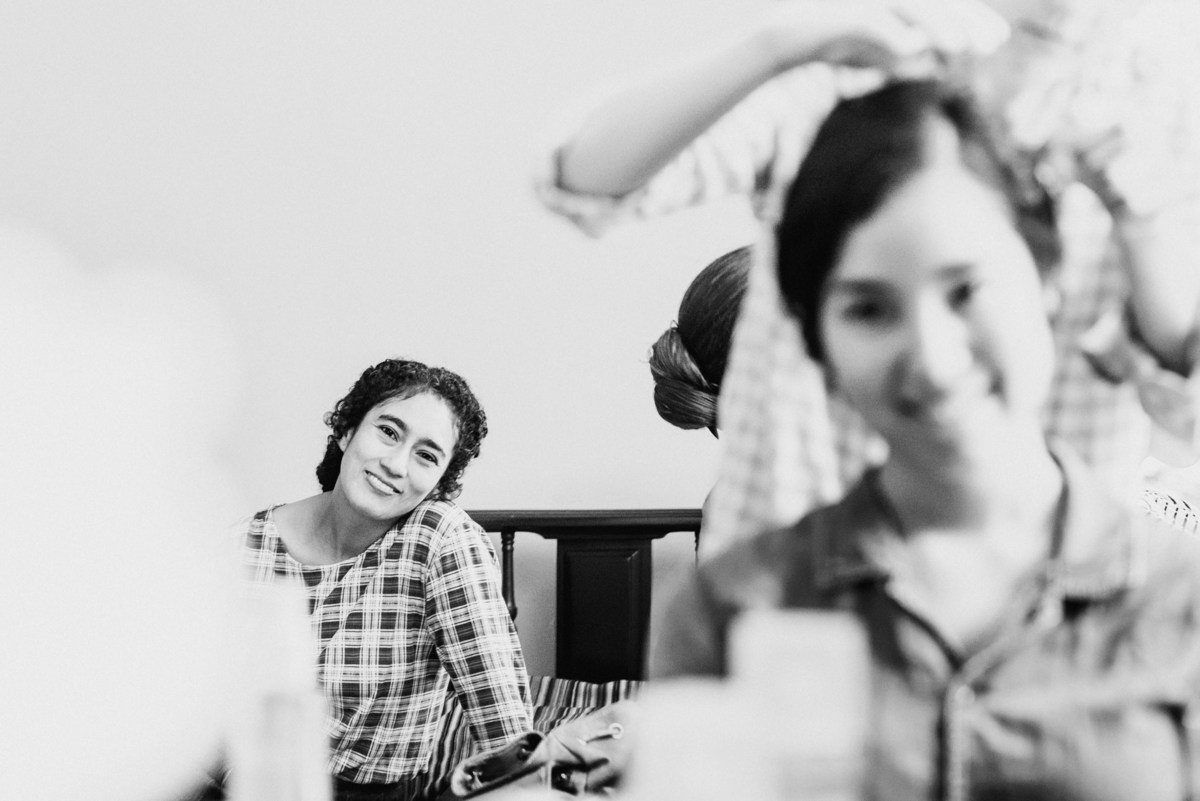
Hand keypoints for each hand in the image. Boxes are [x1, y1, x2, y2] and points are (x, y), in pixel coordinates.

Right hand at [754, 0, 1009, 75]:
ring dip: (940, 27)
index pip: (945, 4)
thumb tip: (933, 59)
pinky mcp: (846, 12)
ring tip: (961, 50)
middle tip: (991, 46)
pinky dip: (896, 36)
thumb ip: (901, 50)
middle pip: (937, 2)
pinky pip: (876, 21)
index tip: (996, 40)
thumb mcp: (873, 48)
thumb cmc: (831, 39)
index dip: (974, 19)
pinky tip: (913, 53)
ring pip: (913, 6)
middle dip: (967, 22)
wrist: (783, 33)